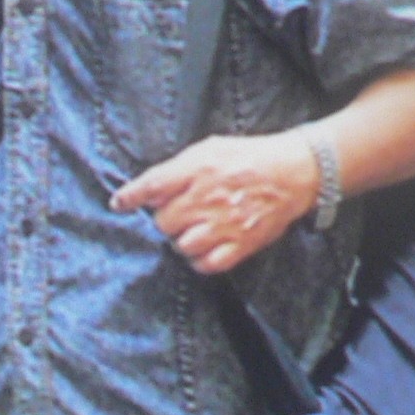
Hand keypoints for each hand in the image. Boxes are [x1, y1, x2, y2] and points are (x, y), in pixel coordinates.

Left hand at [111, 131, 319, 274]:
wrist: (295, 172)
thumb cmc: (248, 158)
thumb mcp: (209, 150)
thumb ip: (177, 169)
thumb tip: (146, 190)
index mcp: (198, 170)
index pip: (153, 186)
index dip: (130, 197)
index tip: (118, 204)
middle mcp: (207, 199)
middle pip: (163, 223)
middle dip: (165, 220)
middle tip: (178, 214)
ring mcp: (224, 224)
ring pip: (182, 245)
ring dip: (183, 240)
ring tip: (193, 231)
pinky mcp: (241, 244)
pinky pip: (207, 264)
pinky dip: (200, 261)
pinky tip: (204, 249)